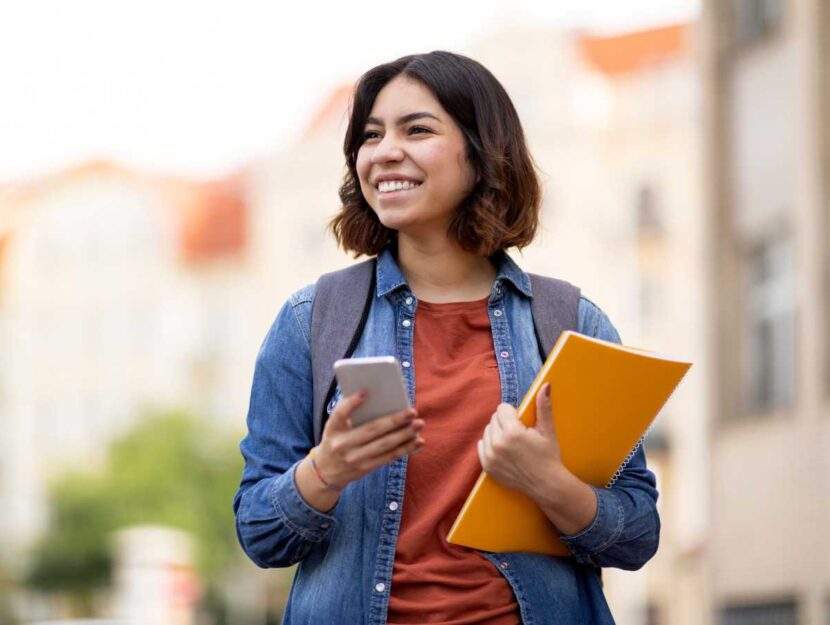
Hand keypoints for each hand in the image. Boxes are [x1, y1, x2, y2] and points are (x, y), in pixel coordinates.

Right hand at [315, 391, 424, 489]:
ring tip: (419, 424)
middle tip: (412, 411)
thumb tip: (378, 399)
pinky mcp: (366, 468)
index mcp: (332, 430)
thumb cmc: (336, 440)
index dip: (351, 403)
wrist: (327, 472)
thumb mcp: (334, 428)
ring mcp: (355, 459)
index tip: (366, 391)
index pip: (339, 414)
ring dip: (404, 435)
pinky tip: (418, 441)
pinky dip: (405, 449)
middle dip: (394, 421)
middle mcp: (342, 445)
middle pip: (371, 430)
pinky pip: (389, 457)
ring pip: (384, 446)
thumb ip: (349, 414)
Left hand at [477, 383, 562, 497]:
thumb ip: (543, 406)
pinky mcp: (487, 466)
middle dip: (505, 422)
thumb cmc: (548, 456)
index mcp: (513, 432)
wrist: (546, 485)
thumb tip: (545, 385)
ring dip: (497, 432)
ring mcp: (490, 456)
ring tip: (512, 442)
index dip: (513, 413)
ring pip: (488, 430)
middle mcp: (498, 444)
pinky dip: (490, 444)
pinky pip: (482, 445)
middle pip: (494, 418)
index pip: (502, 408)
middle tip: (519, 434)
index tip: (522, 423)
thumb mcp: (548, 430)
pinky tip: (504, 450)